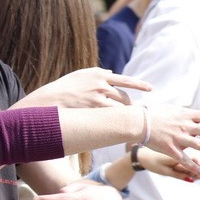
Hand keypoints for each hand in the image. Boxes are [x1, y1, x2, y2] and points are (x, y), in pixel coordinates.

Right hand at [21, 68, 150, 108]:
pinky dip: (116, 121)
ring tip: (123, 121)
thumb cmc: (63, 88)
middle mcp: (101, 85)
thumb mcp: (80, 75)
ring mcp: (99, 98)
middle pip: (124, 97)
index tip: (150, 88)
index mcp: (99, 74)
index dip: (140, 84)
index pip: (125, 80)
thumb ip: (97, 73)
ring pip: (120, 108)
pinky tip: (117, 126)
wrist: (49, 100)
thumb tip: (111, 73)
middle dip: (129, 106)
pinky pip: (112, 117)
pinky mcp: (95, 110)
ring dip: (123, 115)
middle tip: (130, 113)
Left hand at [134, 146, 199, 182]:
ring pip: (194, 155)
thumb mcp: (164, 171)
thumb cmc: (152, 163)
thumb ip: (179, 175)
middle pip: (197, 158)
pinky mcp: (178, 146)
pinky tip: (189, 169)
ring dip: (196, 166)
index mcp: (177, 153)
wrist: (141, 152)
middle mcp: (180, 147)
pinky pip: (189, 153)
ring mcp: (180, 145)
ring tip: (192, 176)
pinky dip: (191, 162)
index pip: (196, 161)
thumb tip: (192, 180)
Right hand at [143, 105, 199, 177]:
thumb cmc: (151, 114)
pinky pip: (185, 159)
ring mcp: (178, 139)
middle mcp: (184, 126)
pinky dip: (194, 166)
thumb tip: (194, 116)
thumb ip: (183, 114)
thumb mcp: (170, 109)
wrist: (137, 122)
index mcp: (184, 115)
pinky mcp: (170, 149)